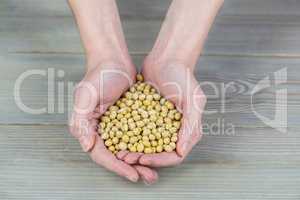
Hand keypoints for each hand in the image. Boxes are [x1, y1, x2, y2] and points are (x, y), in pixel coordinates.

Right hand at [69, 61, 157, 183]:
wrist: (114, 60)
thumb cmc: (98, 76)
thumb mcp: (85, 96)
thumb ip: (81, 121)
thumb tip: (86, 146)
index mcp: (89, 129)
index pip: (102, 155)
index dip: (117, 167)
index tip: (134, 174)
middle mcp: (102, 130)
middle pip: (117, 156)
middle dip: (132, 168)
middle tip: (148, 177)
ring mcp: (116, 126)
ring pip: (129, 149)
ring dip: (142, 161)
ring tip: (155, 171)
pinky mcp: (129, 119)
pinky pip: (138, 136)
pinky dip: (147, 145)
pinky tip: (160, 151)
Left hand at [118, 61, 205, 166]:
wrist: (166, 59)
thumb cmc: (183, 77)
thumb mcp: (193, 100)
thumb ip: (190, 125)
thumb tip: (181, 151)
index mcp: (187, 131)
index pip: (174, 156)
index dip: (158, 161)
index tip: (142, 159)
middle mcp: (173, 132)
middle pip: (158, 154)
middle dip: (142, 159)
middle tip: (125, 159)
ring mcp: (158, 125)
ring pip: (145, 145)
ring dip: (133, 151)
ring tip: (118, 153)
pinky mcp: (145, 117)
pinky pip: (136, 132)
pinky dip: (127, 137)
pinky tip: (115, 139)